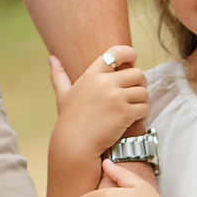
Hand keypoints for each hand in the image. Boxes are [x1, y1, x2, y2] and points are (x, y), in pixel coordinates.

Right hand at [47, 44, 147, 159]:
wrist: (74, 143)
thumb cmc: (69, 119)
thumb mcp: (63, 94)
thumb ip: (58, 74)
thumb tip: (52, 58)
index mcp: (92, 75)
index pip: (115, 53)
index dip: (128, 53)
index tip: (132, 58)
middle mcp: (105, 83)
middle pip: (137, 73)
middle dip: (139, 82)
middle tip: (135, 90)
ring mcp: (116, 98)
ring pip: (143, 91)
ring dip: (142, 99)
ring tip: (134, 106)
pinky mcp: (125, 113)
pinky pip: (144, 108)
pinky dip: (143, 113)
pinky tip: (134, 117)